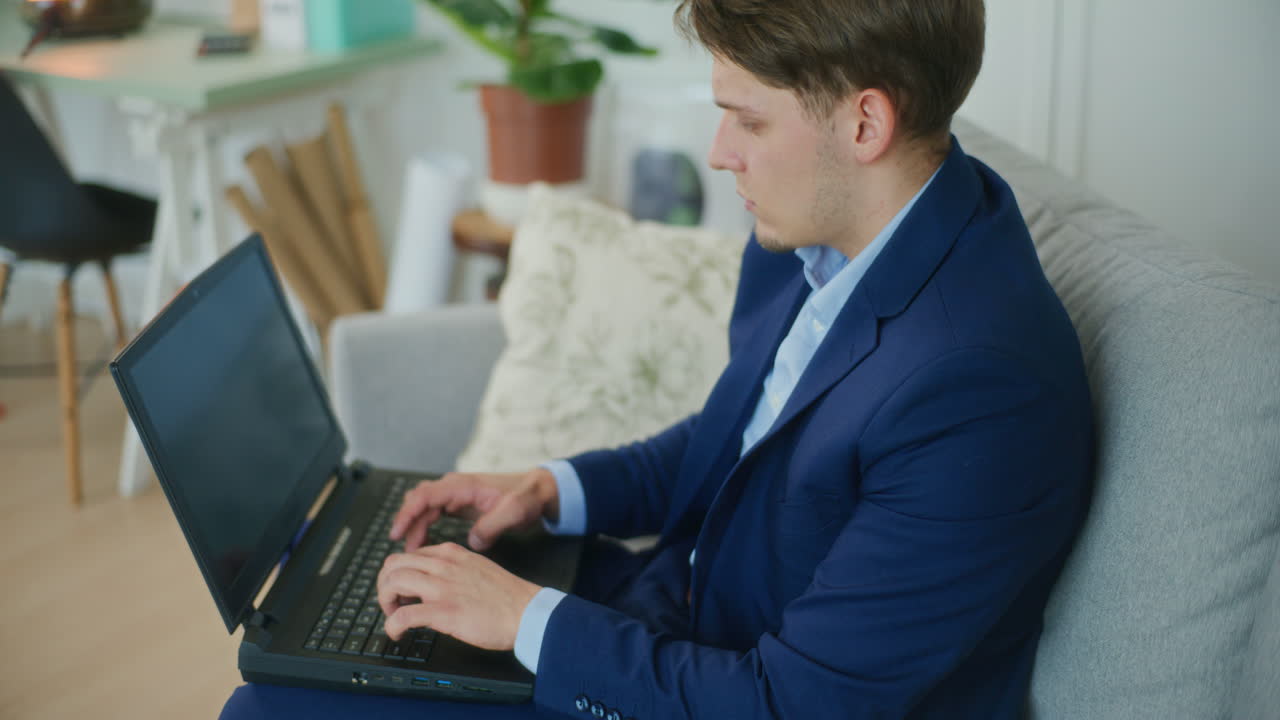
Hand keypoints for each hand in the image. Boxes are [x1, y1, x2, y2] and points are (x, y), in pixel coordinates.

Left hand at [377, 542, 541, 650]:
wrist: (527, 612)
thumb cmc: (508, 597)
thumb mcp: (477, 568)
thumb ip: (455, 569)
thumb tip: (435, 582)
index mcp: (452, 554)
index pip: (409, 554)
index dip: (399, 573)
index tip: (402, 589)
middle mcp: (443, 565)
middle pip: (393, 564)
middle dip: (385, 584)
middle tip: (392, 601)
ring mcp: (442, 587)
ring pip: (392, 583)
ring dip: (385, 601)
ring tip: (393, 615)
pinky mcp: (443, 611)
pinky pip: (403, 616)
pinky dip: (391, 626)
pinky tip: (397, 633)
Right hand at [389, 468, 558, 551]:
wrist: (538, 492)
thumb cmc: (527, 498)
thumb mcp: (513, 512)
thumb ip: (492, 526)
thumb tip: (473, 542)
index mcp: (463, 486)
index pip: (425, 495)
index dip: (408, 514)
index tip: (396, 532)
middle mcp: (455, 487)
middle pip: (418, 501)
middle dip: (406, 523)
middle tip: (401, 549)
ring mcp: (456, 495)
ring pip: (424, 508)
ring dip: (414, 528)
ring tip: (411, 552)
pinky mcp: (459, 504)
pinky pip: (433, 513)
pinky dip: (424, 527)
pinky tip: (423, 544)